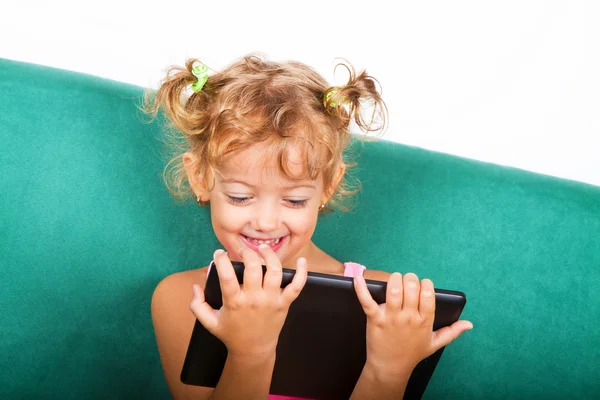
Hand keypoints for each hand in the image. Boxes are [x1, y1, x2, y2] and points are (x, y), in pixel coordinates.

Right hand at [190, 245, 307, 358]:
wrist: (253, 350)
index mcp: (234, 302)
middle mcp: (254, 299)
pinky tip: (302, 262)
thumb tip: (195, 287)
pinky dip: (302, 273)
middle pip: (254, 268)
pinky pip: (297, 286)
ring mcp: (271, 300)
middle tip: (243, 250)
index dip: (222, 260)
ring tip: (263, 248)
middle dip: (248, 253)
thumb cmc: (231, 334)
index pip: (227, 277)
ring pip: (275, 272)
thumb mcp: (209, 322)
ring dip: (270, 256)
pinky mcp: (284, 303)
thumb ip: (197, 305)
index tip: (219, 253)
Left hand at [354, 272, 472, 377]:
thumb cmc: (412, 353)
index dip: (425, 284)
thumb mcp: (435, 344)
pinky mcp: (374, 319)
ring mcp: (391, 318)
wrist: (390, 367)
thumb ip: (452, 332)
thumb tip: (469, 324)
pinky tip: (359, 278)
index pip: (428, 294)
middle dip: (410, 279)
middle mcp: (409, 318)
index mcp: (424, 321)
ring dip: (395, 279)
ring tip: (395, 279)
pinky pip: (367, 301)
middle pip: (412, 288)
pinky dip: (362, 288)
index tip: (422, 284)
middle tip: (407, 280)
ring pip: (394, 290)